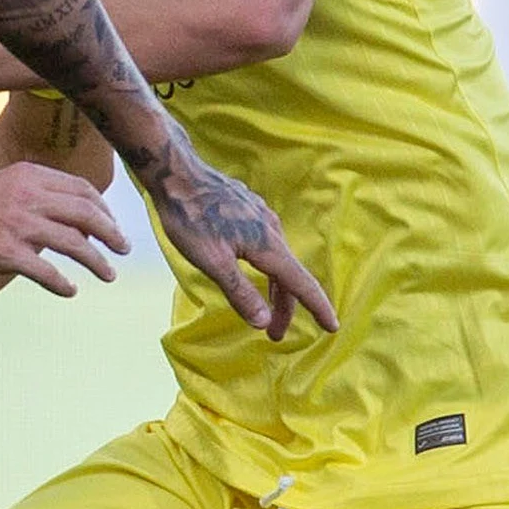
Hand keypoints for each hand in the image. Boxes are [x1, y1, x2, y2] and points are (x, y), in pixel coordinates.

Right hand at [0, 162, 129, 296]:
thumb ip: (30, 196)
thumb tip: (63, 219)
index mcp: (27, 175)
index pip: (82, 189)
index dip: (105, 209)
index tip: (113, 225)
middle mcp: (27, 195)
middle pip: (88, 213)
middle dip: (113, 233)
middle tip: (124, 250)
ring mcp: (16, 223)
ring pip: (76, 243)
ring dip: (98, 262)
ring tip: (109, 275)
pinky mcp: (4, 253)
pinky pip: (47, 272)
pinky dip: (63, 284)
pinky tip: (69, 291)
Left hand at [152, 158, 337, 337]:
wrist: (176, 174)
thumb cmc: (190, 218)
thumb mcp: (212, 262)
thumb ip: (239, 292)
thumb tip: (263, 322)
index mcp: (267, 245)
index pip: (301, 284)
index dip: (317, 307)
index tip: (332, 327)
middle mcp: (271, 230)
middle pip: (287, 276)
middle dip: (285, 308)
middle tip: (274, 335)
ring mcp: (261, 217)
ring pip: (276, 260)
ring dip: (274, 288)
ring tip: (264, 310)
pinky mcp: (249, 210)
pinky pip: (266, 245)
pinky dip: (266, 267)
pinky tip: (252, 271)